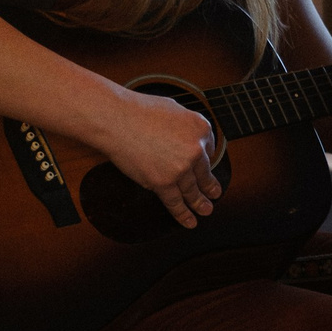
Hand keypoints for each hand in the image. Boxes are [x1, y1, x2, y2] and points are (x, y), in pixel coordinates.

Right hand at [98, 88, 222, 228]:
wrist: (116, 120)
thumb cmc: (139, 111)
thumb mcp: (174, 109)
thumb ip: (186, 125)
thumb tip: (190, 136)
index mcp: (201, 128)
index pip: (209, 148)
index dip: (204, 156)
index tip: (204, 163)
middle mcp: (196, 149)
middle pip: (204, 172)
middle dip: (210, 186)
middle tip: (215, 193)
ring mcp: (181, 168)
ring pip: (193, 190)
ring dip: (200, 203)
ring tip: (206, 209)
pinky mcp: (163, 182)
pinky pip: (176, 202)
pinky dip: (183, 214)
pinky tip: (190, 221)